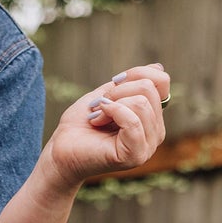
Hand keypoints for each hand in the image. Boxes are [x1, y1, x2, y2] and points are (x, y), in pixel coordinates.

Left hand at [42, 63, 169, 190]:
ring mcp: (147, 147)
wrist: (61, 149)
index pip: (161, 81)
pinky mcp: (135, 155)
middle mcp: (155, 133)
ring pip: (141, 103)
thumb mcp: (107, 94)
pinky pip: (132, 121)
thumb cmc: (80, 124)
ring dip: (111, 103)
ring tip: (97, 117)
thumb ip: (132, 83)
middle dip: (117, 91)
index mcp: (152, 117)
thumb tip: (158, 67)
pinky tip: (97, 120)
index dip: (135, 73)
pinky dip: (111, 112)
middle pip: (149, 89)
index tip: (113, 84)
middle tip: (99, 106)